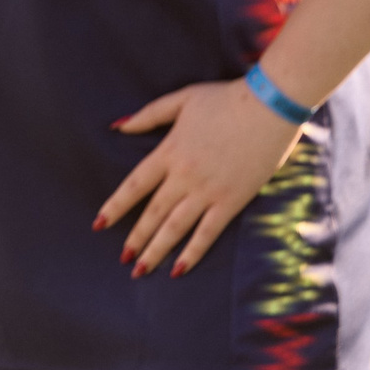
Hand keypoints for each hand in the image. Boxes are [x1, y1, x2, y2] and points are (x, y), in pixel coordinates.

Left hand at [96, 77, 304, 277]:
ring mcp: (208, 191)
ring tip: (140, 270)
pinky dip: (193, 252)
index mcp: (168, 152)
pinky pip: (209, 232)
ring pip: (175, 227)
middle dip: (135, 238)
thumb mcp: (179, 100)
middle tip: (122, 259)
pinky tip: (180, 269)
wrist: (269, 107)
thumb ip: (147, 116)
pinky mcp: (233, 201)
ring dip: (156, 250)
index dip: (115, 207)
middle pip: (153, 213)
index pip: (134, 186)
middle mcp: (184, 176)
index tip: (99, 224)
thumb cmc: (224, 99)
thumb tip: (117, 127)